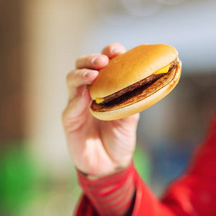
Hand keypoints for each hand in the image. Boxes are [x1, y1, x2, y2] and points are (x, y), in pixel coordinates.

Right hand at [62, 43, 138, 176]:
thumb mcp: (131, 118)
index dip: (110, 53)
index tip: (118, 51)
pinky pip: (70, 106)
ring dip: (82, 74)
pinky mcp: (70, 120)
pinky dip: (77, 99)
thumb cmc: (120, 138)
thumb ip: (133, 100)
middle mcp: (88, 91)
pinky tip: (86, 96)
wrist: (111, 165)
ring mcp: (77, 104)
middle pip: (84, 66)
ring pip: (72, 80)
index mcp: (105, 87)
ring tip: (94, 74)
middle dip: (92, 58)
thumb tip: (146, 81)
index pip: (105, 64)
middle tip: (104, 59)